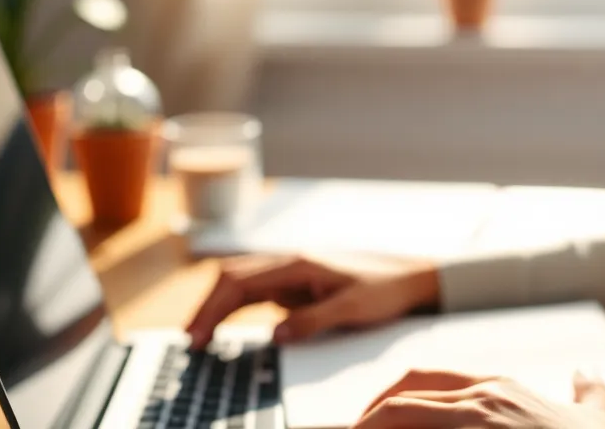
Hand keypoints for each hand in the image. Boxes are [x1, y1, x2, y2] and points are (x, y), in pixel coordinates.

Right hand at [185, 253, 439, 348]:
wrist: (413, 277)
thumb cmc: (387, 289)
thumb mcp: (353, 310)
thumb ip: (313, 321)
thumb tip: (274, 335)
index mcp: (298, 263)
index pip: (239, 282)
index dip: (213, 309)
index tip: (198, 336)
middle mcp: (289, 263)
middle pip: (230, 278)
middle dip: (205, 307)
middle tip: (191, 342)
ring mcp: (291, 272)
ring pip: (239, 282)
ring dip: (216, 306)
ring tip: (200, 338)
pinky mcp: (296, 284)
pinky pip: (256, 292)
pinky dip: (234, 307)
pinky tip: (224, 327)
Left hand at [353, 368, 604, 428]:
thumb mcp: (599, 417)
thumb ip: (588, 392)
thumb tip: (586, 375)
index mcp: (499, 391)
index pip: (423, 381)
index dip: (387, 400)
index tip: (366, 422)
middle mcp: (482, 404)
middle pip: (400, 403)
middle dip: (367, 422)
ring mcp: (478, 427)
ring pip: (400, 419)